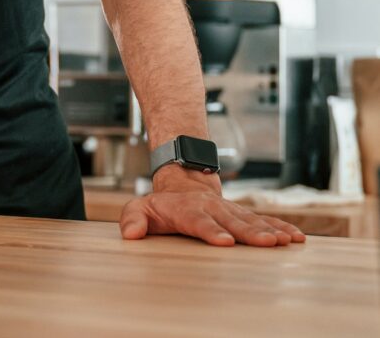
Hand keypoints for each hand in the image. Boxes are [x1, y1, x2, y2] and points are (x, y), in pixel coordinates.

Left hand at [119, 166, 305, 246]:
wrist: (181, 184)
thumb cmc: (160, 206)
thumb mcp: (140, 209)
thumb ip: (132, 220)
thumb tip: (130, 235)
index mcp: (186, 210)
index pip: (199, 221)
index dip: (211, 231)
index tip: (225, 241)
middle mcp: (212, 208)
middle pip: (232, 221)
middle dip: (251, 233)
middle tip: (269, 243)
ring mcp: (229, 210)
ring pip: (252, 220)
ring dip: (271, 230)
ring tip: (288, 241)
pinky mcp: (242, 214)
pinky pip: (264, 220)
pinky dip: (281, 227)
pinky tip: (297, 237)